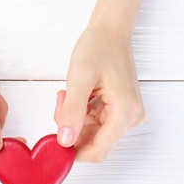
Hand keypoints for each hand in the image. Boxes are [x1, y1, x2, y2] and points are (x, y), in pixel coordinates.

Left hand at [54, 27, 144, 161]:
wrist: (110, 31)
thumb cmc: (98, 47)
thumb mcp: (80, 78)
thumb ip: (72, 111)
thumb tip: (65, 141)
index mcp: (125, 112)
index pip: (98, 151)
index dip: (73, 152)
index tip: (54, 140)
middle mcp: (130, 118)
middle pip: (93, 142)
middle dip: (71, 130)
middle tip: (62, 102)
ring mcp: (126, 115)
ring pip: (91, 133)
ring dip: (74, 119)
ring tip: (68, 94)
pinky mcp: (119, 110)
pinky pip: (94, 123)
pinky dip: (80, 114)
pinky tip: (77, 95)